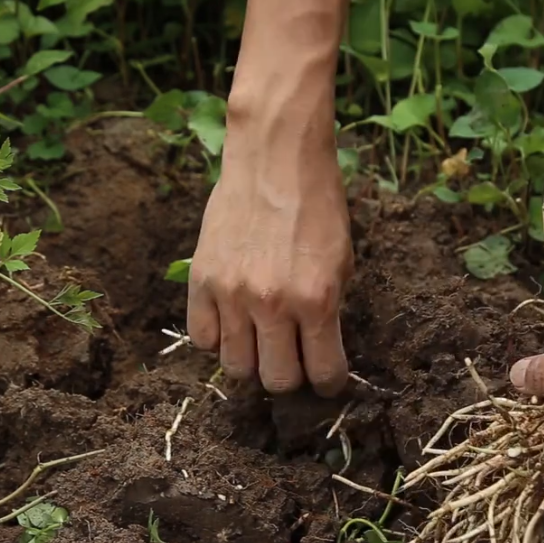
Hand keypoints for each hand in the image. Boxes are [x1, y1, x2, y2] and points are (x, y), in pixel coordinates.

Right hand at [186, 107, 353, 396]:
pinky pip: (202, 338)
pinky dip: (218, 338)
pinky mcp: (201, 280)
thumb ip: (329, 311)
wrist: (274, 160)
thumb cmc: (316, 207)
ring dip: (251, 360)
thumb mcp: (341, 261)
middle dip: (288, 374)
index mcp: (317, 300)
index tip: (325, 376)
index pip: (322, 373)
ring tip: (258, 339)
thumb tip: (318, 352)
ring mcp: (232, 294)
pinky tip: (231, 320)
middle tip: (291, 356)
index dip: (327, 382)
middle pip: (275, 380)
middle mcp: (273, 304)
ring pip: (235, 367)